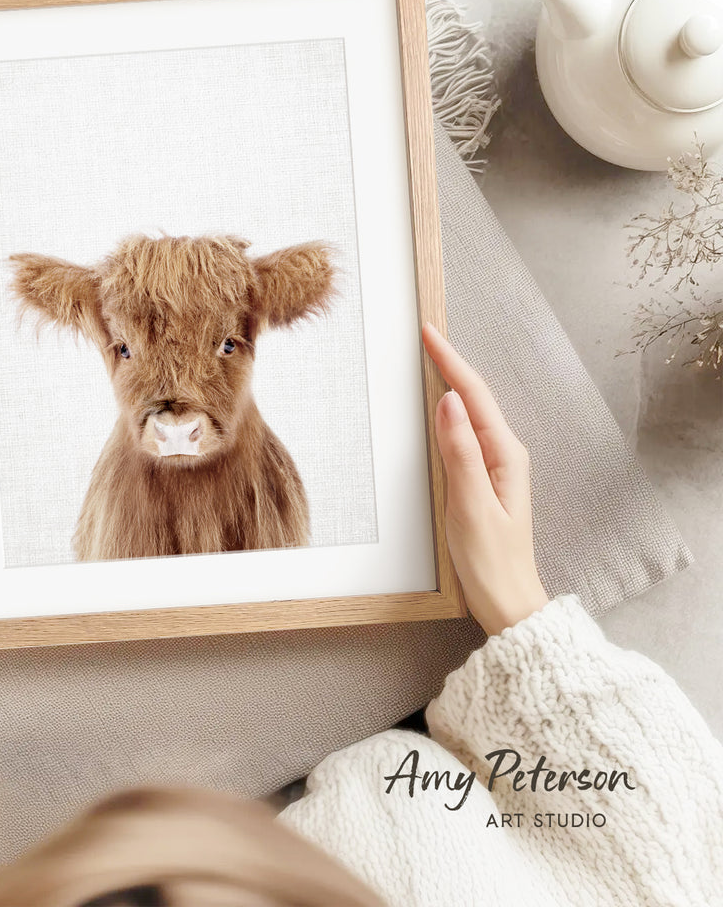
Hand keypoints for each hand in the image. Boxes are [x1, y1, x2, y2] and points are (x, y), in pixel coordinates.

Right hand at [422, 323, 547, 636]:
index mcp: (504, 455)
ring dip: (452, 382)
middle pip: (475, 396)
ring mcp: (496, 466)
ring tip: (431, 358)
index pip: (474, 396)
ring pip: (471, 412)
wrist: (508, 602)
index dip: (450, 362)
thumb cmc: (491, 562)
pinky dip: (451, 411)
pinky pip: (466, 433)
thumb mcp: (471, 505)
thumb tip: (450, 402)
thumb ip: (460, 453)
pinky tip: (440, 406)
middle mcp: (504, 454)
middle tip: (426, 335)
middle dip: (451, 363)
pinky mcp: (485, 479)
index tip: (429, 333)